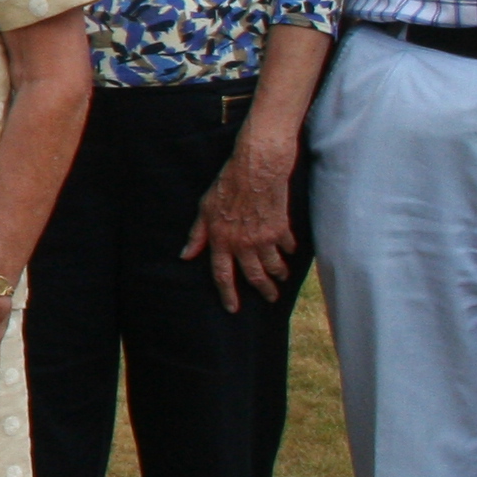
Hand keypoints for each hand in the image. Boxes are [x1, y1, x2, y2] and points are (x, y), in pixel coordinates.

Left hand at [180, 128, 299, 312]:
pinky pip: (287, 248)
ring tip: (281, 278)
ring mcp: (263, 238)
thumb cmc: (226, 185)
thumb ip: (197, 235)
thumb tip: (186, 255)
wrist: (256, 168)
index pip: (222, 274)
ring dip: (278, 274)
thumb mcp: (204, 208)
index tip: (233, 308)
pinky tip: (290, 253)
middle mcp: (242, 244)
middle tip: (270, 298)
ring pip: (273, 266)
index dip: (227, 294)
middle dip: (263, 290)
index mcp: (220, 240)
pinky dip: (289, 252)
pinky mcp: (280, 229)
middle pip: (253, 276)